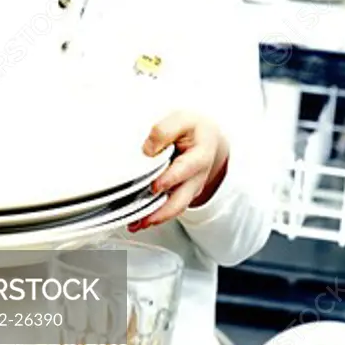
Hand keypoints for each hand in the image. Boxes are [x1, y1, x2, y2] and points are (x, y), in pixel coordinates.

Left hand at [128, 111, 228, 231]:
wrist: (206, 138)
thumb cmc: (194, 129)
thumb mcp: (182, 120)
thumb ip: (164, 131)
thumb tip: (148, 150)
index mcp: (200, 157)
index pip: (185, 170)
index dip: (170, 179)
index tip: (156, 186)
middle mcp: (196, 178)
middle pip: (181, 200)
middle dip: (162, 211)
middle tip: (145, 217)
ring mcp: (188, 189)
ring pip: (174, 209)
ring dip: (155, 219)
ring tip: (137, 224)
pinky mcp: (179, 194)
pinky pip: (168, 209)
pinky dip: (153, 217)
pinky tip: (138, 222)